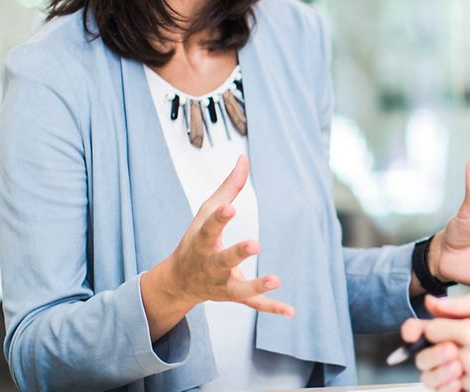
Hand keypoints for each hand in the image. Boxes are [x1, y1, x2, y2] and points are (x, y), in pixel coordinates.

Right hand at [154, 155, 293, 315]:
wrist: (179, 281)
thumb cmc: (195, 240)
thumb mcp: (206, 212)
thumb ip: (228, 187)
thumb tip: (244, 158)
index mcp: (201, 242)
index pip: (209, 228)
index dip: (219, 218)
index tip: (230, 208)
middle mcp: (209, 265)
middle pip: (222, 260)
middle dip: (236, 254)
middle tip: (254, 244)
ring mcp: (221, 284)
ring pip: (239, 288)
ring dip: (256, 285)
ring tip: (276, 279)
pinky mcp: (233, 297)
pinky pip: (253, 304)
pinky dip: (271, 308)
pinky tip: (291, 311)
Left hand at [402, 294, 469, 391]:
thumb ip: (469, 304)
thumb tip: (434, 303)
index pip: (432, 330)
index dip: (435, 327)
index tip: (446, 328)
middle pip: (431, 355)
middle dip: (437, 349)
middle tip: (454, 346)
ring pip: (443, 375)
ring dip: (449, 368)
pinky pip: (459, 391)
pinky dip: (461, 384)